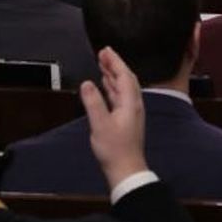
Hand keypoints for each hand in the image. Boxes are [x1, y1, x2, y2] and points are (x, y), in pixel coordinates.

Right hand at [81, 47, 148, 188]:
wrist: (126, 170)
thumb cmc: (115, 150)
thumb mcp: (100, 125)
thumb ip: (93, 102)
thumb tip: (87, 83)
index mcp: (130, 103)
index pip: (124, 75)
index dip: (115, 61)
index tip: (106, 50)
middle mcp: (134, 104)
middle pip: (126, 78)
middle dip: (115, 64)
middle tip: (103, 53)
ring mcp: (131, 112)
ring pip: (123, 87)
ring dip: (113, 74)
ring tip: (103, 64)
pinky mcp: (126, 119)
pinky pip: (120, 96)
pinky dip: (113, 87)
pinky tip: (106, 85)